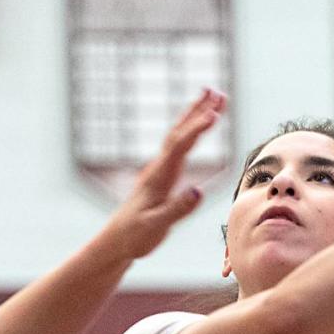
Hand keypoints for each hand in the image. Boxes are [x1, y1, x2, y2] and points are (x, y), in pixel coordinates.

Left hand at [104, 88, 225, 260]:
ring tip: (211, 98)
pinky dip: (189, 131)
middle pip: (179, 131)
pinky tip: (195, 127)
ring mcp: (159, 170)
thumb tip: (199, 190)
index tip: (215, 114)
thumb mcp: (157, 226)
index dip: (197, 129)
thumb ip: (178, 209)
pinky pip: (178, 146)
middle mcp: (158, 168)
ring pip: (178, 135)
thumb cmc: (135, 236)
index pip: (180, 146)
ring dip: (194, 115)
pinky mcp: (161, 175)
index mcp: (159, 177)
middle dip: (198, 111)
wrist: (116, 241)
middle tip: (217, 92)